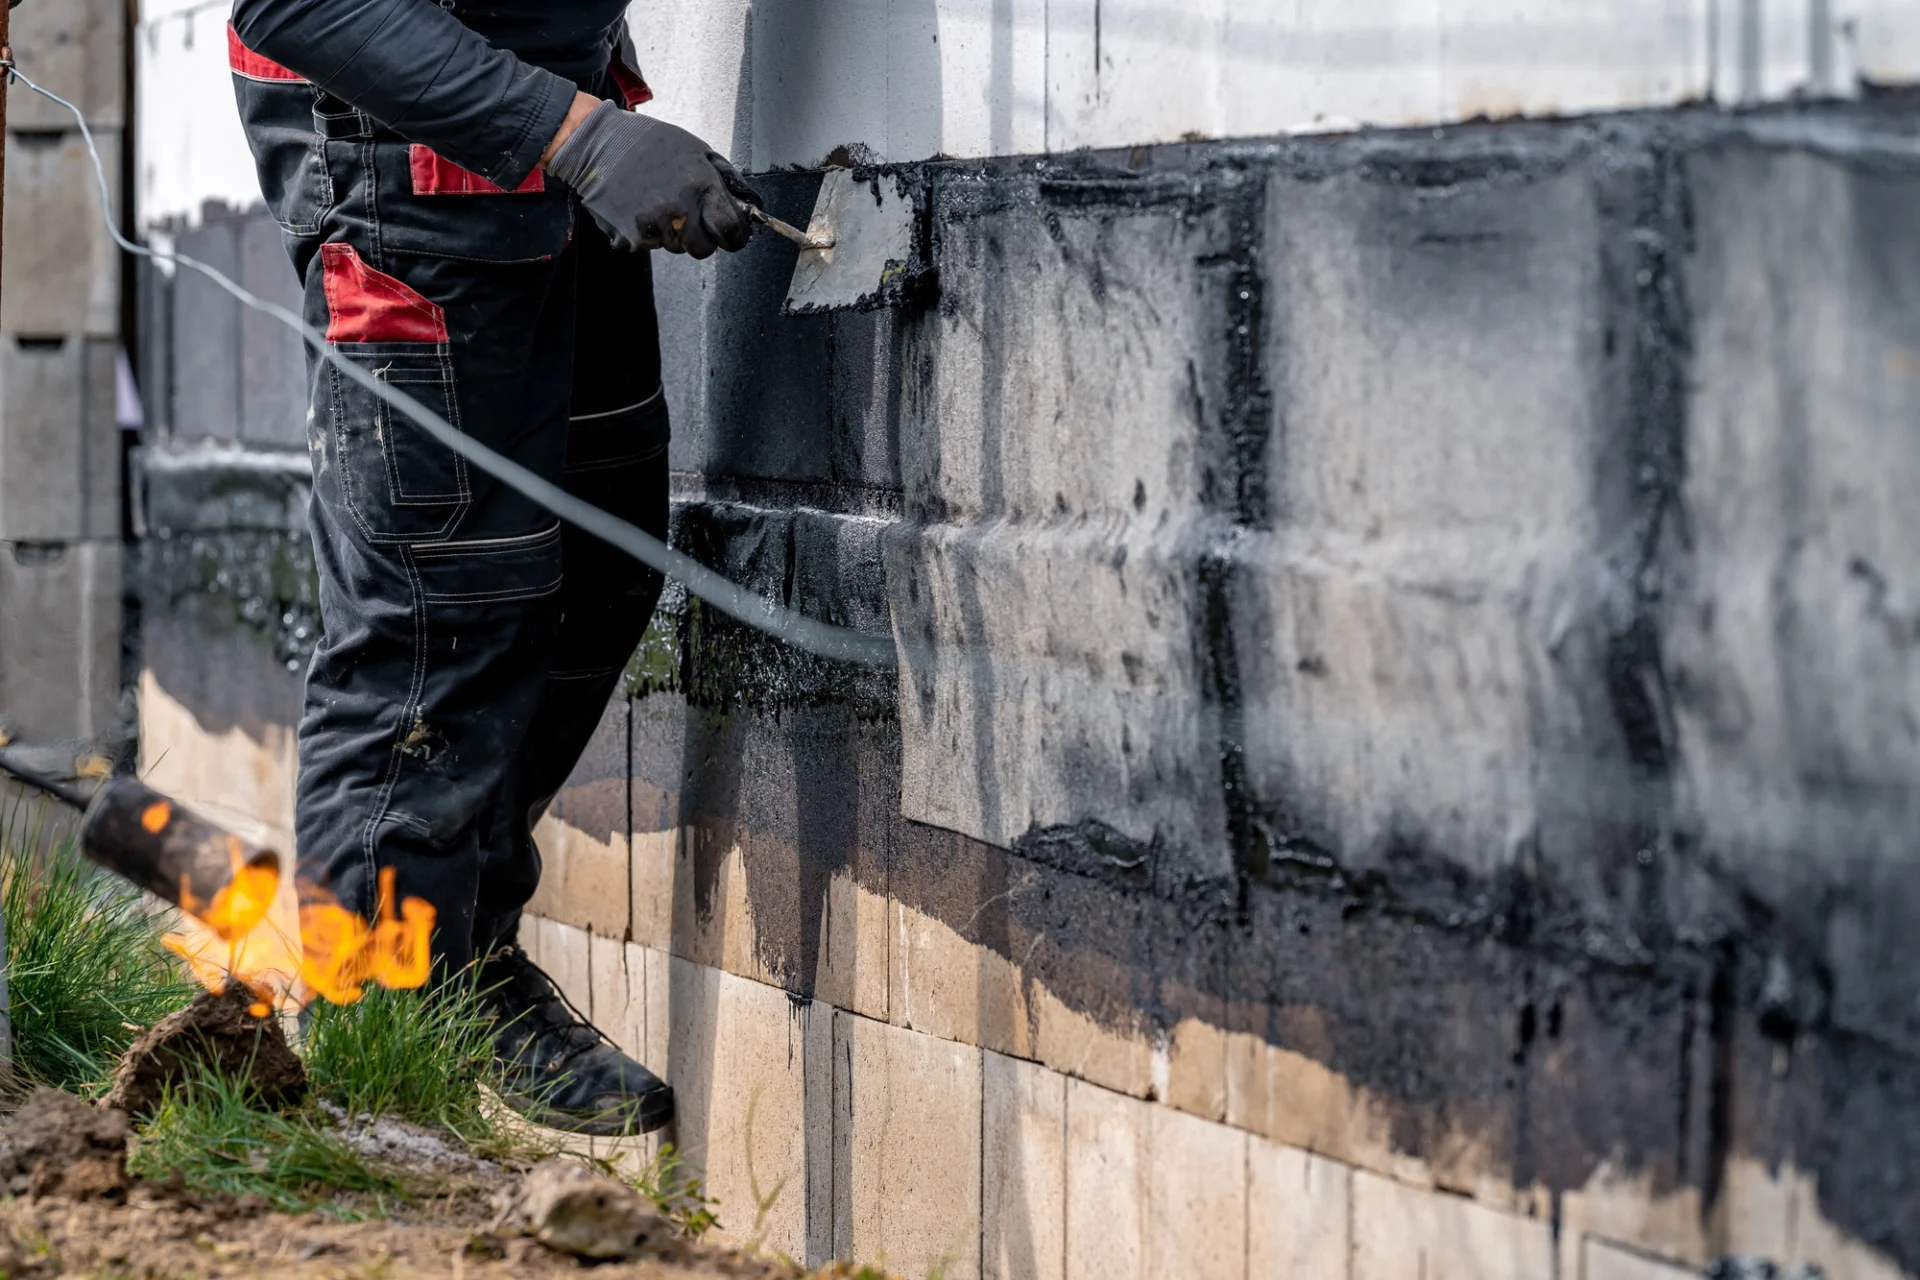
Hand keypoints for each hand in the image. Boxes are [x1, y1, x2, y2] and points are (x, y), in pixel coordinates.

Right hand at [544, 98, 759, 258]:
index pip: (731, 230)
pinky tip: (640, 207)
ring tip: (658, 203)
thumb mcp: (695, 148)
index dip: (735, 237)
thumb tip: (749, 204)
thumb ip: (724, 178)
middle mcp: (681, 209)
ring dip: (674, 233)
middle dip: (702, 238)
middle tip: (689, 217)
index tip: (731, 235)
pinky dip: (649, 232)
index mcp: (702, 186)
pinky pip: (651, 245)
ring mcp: (656, 225)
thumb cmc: (648, 142)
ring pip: (677, 248)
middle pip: (704, 249)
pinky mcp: (633, 236)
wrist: (597, 144)